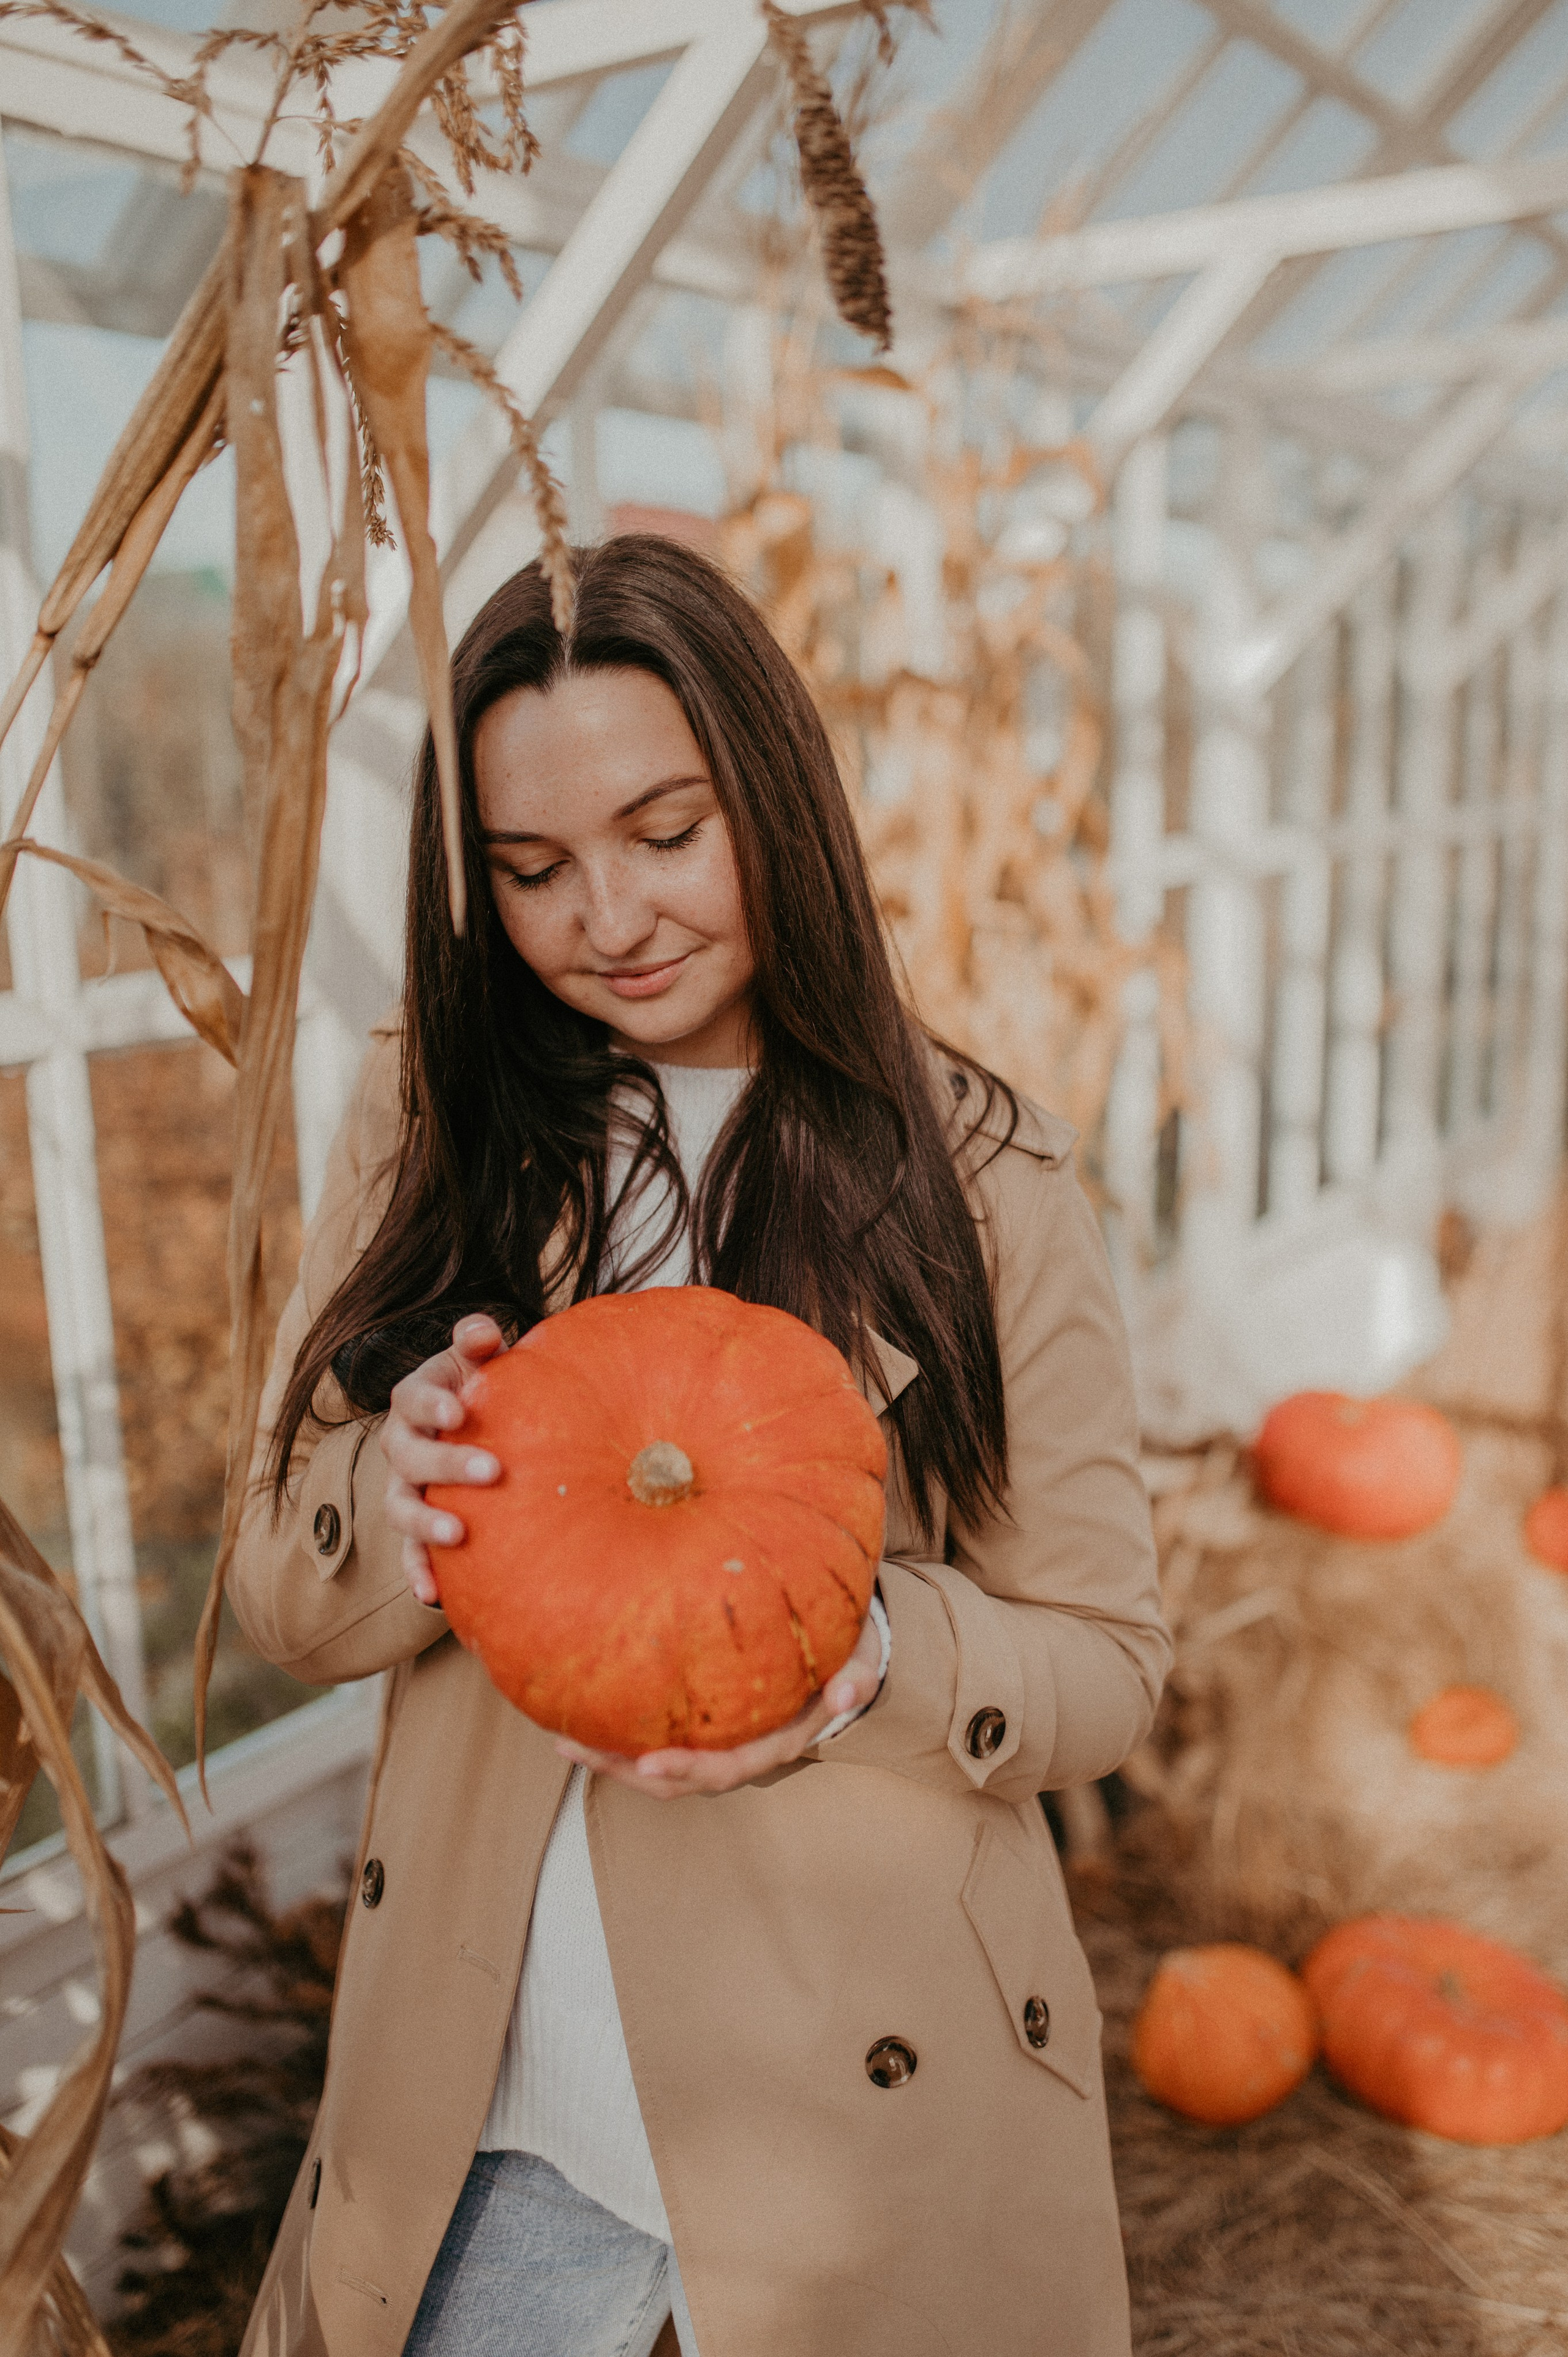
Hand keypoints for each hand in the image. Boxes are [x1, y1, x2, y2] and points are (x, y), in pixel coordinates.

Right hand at [380, 1314, 505, 1605]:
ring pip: (400, 1507)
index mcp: (415, 1398)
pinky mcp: (414, 1528)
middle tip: (492, 1470)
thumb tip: (484, 1331)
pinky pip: (408, 1553)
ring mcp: (403, 1488)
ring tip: (456, 1534)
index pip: (412, 1396)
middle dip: (446, 1463)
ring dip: (424, 1522)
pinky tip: (434, 1597)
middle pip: (409, 1454)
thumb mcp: (479, 1361)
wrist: (479, 1427)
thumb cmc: (485, 1388)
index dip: (431, 1403)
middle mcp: (401, 1443)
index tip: (460, 1411)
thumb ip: (478, 1343)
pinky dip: (417, 1573)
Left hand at [556, 1604, 884, 1797]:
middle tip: (577, 1748)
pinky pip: (657, 1741)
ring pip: (659, 1767)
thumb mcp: (860, 1660)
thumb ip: (856, 1677)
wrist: (842, 1651)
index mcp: (776, 1743)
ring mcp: (719, 1743)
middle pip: (679, 1779)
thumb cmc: (846, 1652)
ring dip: (611, 1759)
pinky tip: (581, 1718)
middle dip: (626, 1770)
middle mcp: (742, 1752)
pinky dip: (620, 1737)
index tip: (648, 1761)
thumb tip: (847, 1694)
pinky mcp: (702, 1727)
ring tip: (562, 1740)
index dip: (689, 1769)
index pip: (729, 1767)